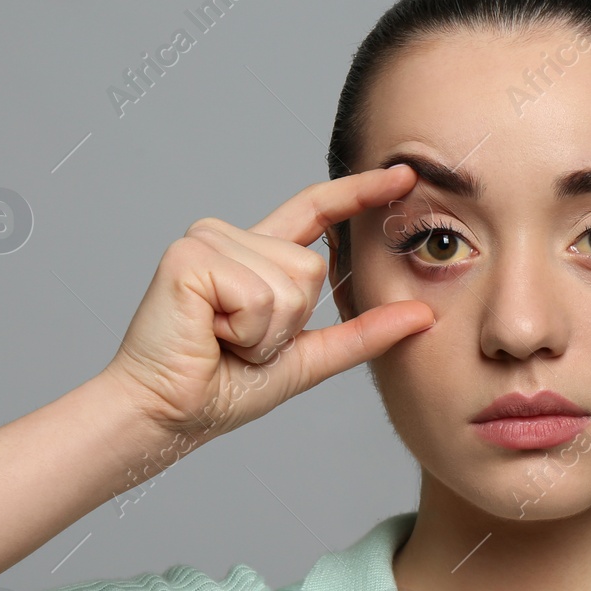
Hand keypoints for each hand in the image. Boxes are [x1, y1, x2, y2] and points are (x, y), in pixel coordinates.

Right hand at [98, 165, 432, 442]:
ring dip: (266, 331)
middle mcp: (230, 238)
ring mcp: (208, 241)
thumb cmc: (223, 390)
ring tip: (222, 340)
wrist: (167, 415)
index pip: (316, 211)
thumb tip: (423, 315)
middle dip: (289, 322)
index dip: (360, 193)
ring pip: (291, 282)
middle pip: (312, 266)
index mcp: (256, 257)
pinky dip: (245, 330)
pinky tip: (209, 334)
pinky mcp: (190, 257)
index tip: (404, 176)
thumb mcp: (308, 359)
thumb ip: (363, 333)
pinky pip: (259, 294)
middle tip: (241, 343)